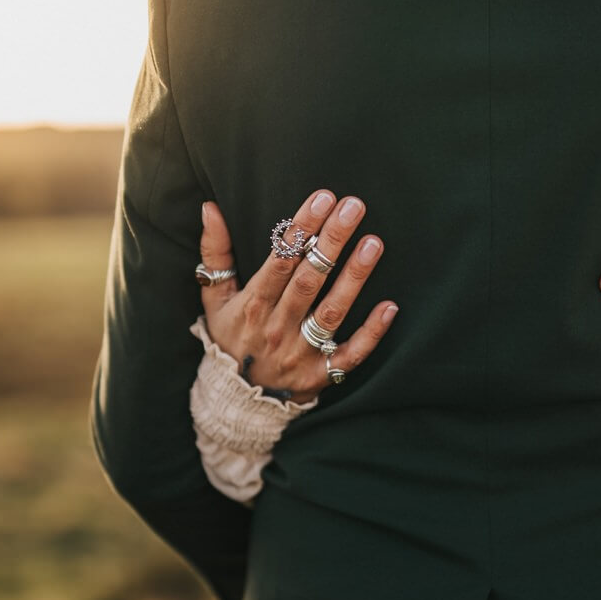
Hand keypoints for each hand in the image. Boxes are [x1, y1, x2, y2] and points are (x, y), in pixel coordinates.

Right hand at [198, 189, 398, 403]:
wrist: (234, 401)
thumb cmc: (229, 338)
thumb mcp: (214, 298)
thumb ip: (214, 253)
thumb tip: (209, 207)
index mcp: (253, 304)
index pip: (281, 260)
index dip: (301, 228)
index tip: (323, 198)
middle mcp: (277, 328)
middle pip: (309, 279)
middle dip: (331, 241)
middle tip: (353, 207)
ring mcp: (301, 353)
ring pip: (332, 311)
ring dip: (354, 277)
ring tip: (373, 243)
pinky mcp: (321, 374)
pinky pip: (350, 354)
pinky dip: (371, 333)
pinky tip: (390, 306)